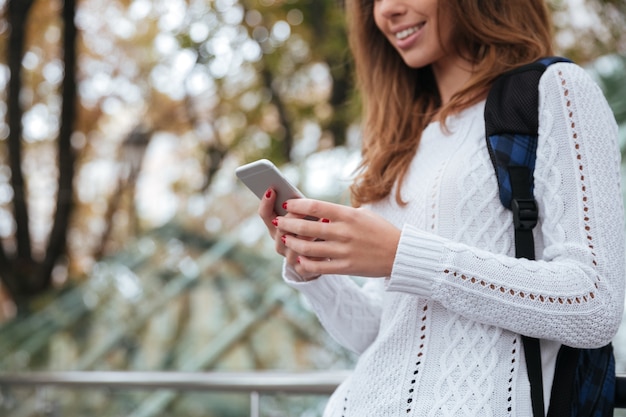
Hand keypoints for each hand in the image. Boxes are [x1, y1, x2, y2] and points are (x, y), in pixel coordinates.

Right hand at [258, 188, 321, 280]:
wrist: (322, 258)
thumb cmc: (314, 229)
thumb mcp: (306, 217)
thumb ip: (301, 209)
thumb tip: (298, 197)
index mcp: (276, 229)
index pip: (265, 215)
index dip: (266, 203)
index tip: (271, 190)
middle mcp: (280, 244)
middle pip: (280, 229)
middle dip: (292, 217)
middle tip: (303, 208)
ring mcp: (290, 257)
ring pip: (295, 245)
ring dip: (309, 233)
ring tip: (322, 221)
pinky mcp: (302, 269)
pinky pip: (308, 260)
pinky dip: (319, 250)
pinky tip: (328, 242)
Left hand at [275, 198, 400, 277]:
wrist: (401, 253)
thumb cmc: (381, 230)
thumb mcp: (363, 214)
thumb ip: (341, 213)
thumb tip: (318, 211)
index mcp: (349, 215)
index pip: (316, 207)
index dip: (298, 205)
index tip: (287, 205)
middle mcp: (345, 232)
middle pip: (308, 227)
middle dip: (289, 224)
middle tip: (279, 222)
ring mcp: (345, 251)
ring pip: (310, 248)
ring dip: (294, 244)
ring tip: (286, 240)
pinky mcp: (347, 267)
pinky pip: (320, 266)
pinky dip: (306, 263)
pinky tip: (299, 260)